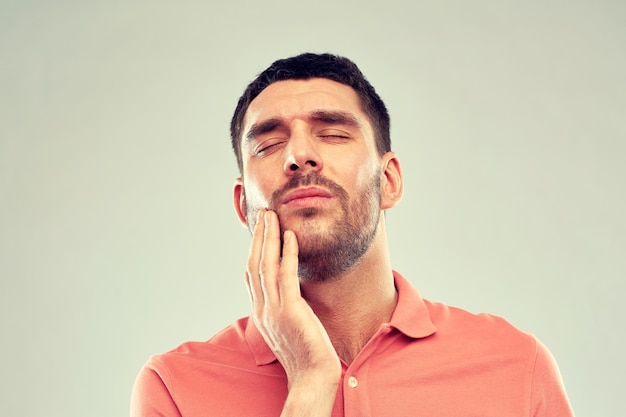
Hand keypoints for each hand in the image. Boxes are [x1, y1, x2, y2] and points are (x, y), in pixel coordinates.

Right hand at [245, 210, 340, 415]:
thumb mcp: (288, 325)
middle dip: (258, 236)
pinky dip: (287, 254)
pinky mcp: (289, 310)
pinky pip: (286, 275)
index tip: (259, 230)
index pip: (251, 274)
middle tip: (263, 213)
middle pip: (254, 263)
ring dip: (268, 237)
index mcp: (260, 312)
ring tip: (272, 216)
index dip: (253, 249)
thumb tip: (291, 287)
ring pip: (266, 265)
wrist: (311, 377)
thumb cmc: (305, 353)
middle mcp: (262, 308)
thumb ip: (284, 305)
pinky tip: (290, 237)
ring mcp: (273, 309)